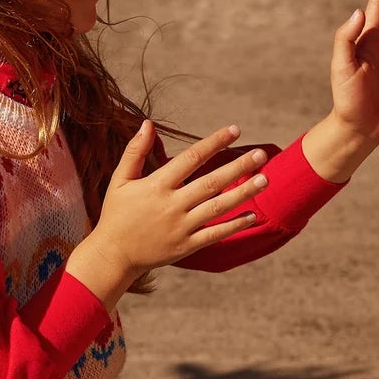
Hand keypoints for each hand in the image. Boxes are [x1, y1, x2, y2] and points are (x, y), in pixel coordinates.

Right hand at [65, 122, 267, 309]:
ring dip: (243, 193)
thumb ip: (135, 152)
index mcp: (157, 185)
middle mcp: (172, 205)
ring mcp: (181, 227)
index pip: (191, 158)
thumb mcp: (120, 180)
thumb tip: (148, 123)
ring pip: (218, 207)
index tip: (235, 130)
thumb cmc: (117, 214)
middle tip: (262, 154)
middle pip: (211, 182)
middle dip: (238, 167)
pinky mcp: (186, 246)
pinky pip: (215, 234)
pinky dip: (235, 225)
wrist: (113, 255)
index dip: (214, 142)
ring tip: (265, 179)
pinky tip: (254, 215)